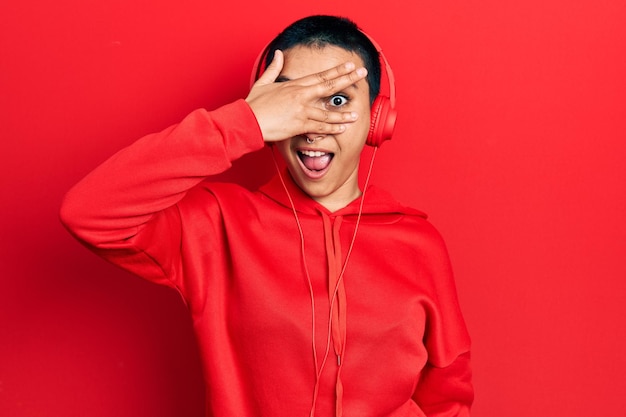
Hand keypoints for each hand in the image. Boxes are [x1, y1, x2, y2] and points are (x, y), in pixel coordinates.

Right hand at [245, 50, 367, 141]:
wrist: (247, 121)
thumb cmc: (254, 104)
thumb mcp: (263, 82)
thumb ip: (273, 68)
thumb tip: (277, 54)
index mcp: (294, 85)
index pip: (320, 75)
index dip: (337, 70)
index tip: (350, 65)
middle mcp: (301, 95)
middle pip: (329, 86)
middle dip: (348, 79)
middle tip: (362, 74)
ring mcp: (301, 111)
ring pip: (327, 112)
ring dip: (343, 113)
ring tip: (356, 113)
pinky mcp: (299, 125)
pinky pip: (320, 128)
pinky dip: (332, 128)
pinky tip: (342, 128)